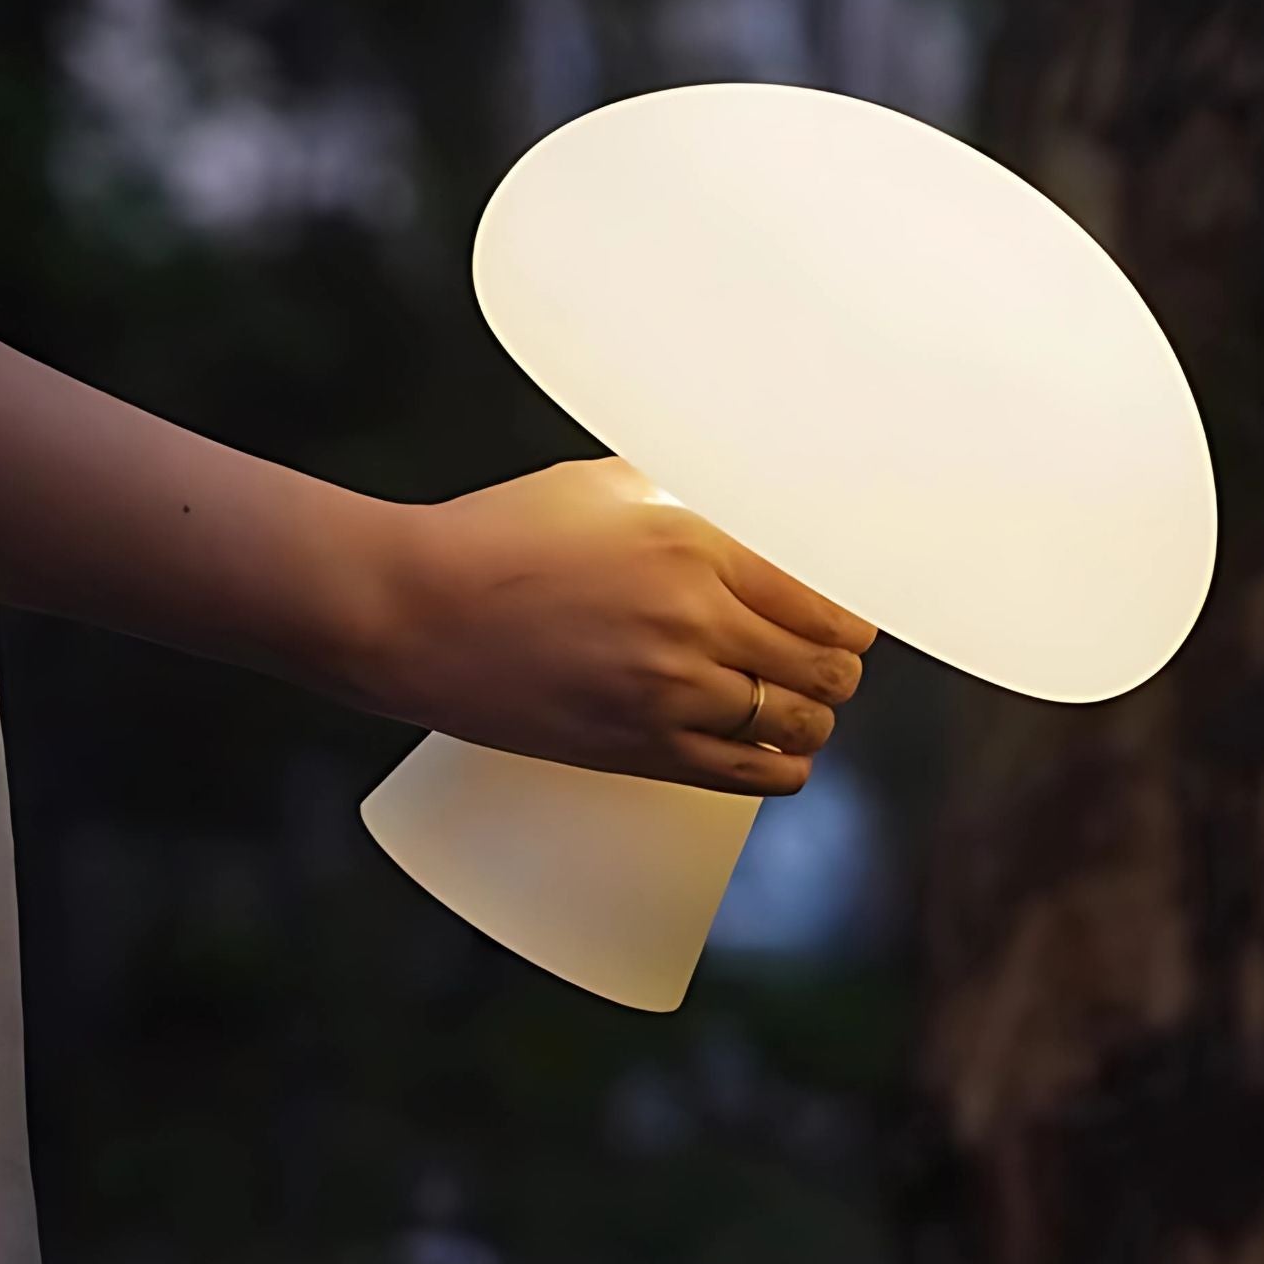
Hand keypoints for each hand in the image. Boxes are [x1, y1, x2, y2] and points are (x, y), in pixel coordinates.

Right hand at [359, 457, 876, 794]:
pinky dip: (782, 768)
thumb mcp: (601, 486)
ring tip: (800, 705)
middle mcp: (695, 624)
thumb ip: (681, 496)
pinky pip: (749, 776)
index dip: (853, 617)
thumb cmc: (495, 536)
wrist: (411, 611)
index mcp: (695, 548)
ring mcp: (669, 696)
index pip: (827, 600)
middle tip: (827, 662)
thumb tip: (735, 507)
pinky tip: (780, 753)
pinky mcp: (639, 753)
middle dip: (837, 668)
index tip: (850, 620)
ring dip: (813, 717)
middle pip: (825, 669)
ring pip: (798, 726)